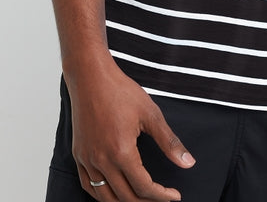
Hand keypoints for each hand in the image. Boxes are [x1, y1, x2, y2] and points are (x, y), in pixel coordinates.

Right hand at [65, 52, 194, 201]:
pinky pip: (88, 185)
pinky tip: (113, 192)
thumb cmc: (119, 90)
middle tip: (162, 198)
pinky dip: (102, 195)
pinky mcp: (78, 154)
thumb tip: (188, 162)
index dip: (162, 196)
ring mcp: (87, 159)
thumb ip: (169, 141)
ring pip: (105, 197)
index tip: (174, 196)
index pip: (144, 188)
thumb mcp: (150, 113)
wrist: (91, 76)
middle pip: (125, 197)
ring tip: (141, 198)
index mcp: (121, 152)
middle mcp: (102, 160)